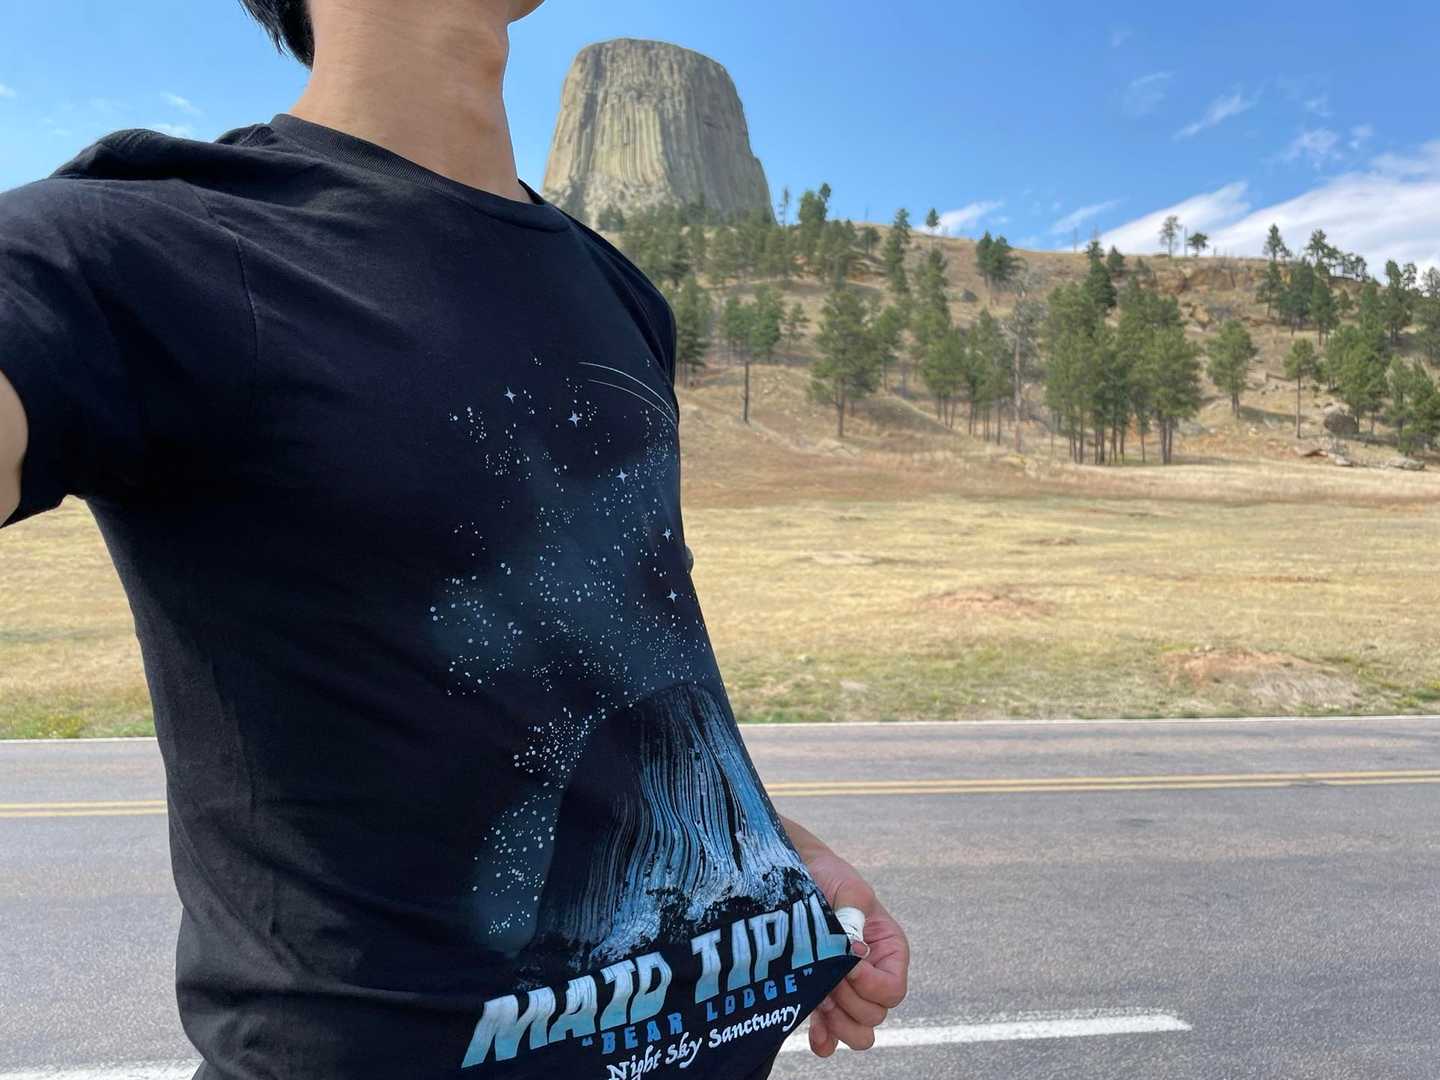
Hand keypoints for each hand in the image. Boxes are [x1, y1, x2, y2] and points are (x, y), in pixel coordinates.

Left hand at [798, 848, 909, 1056]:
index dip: (871, 985)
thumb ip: (855, 913)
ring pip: (859, 1031)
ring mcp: (847, 989)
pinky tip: (815, 1034)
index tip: (848, 966)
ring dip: (841, 1023)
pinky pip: (831, 1035)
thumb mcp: (849, 888)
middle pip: (875, 1015)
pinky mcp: (822, 998)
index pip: (893, 989)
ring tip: (822, 1002)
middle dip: (850, 1002)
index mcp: (888, 950)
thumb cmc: (827, 877)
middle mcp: (872, 974)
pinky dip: (826, 1039)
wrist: (791, 876)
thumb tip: (854, 952)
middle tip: (828, 978)